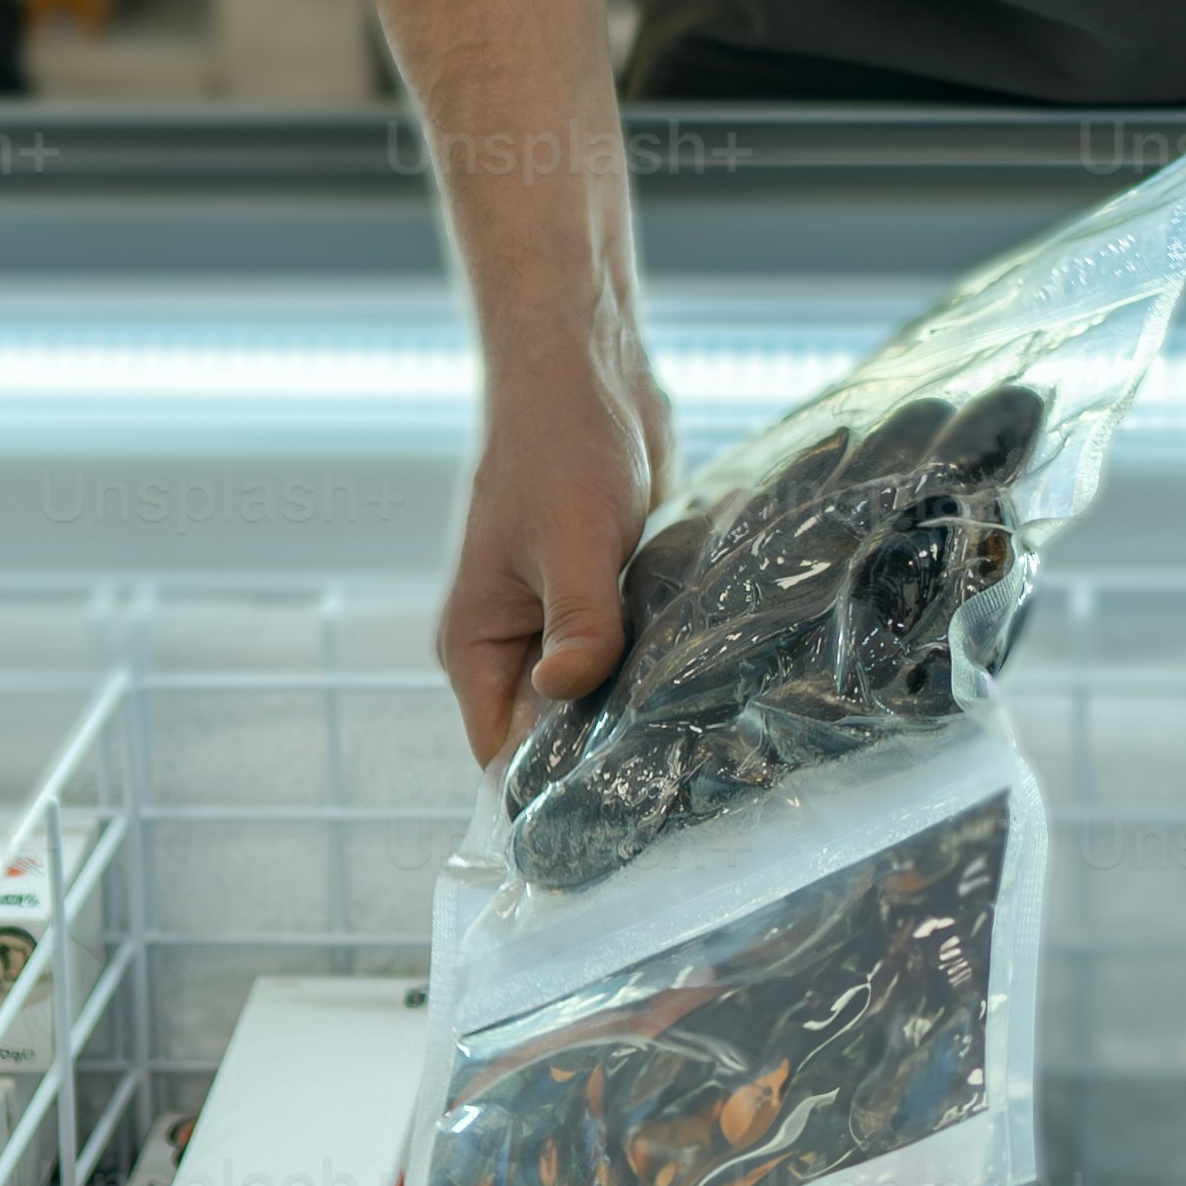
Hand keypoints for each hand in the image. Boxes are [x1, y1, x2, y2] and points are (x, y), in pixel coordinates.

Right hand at [439, 339, 677, 765]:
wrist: (589, 368)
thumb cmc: (561, 444)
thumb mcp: (573, 539)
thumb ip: (578, 624)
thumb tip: (569, 695)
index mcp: (476, 644)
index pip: (501, 753)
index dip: (547, 791)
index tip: (616, 816)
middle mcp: (514, 643)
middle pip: (555, 735)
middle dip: (607, 754)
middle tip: (679, 783)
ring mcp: (561, 621)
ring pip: (601, 697)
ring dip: (641, 708)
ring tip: (703, 740)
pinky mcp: (609, 596)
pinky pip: (633, 654)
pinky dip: (661, 666)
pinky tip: (710, 683)